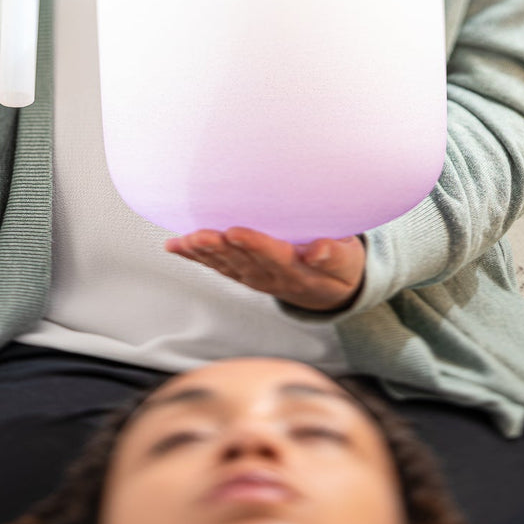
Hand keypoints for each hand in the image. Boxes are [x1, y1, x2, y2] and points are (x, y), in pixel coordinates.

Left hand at [165, 227, 365, 313]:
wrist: (329, 292)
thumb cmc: (340, 267)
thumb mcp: (347, 261)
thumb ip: (334, 254)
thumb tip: (318, 249)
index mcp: (298, 270)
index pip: (274, 257)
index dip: (254, 245)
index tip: (235, 232)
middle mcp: (272, 277)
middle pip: (243, 262)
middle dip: (219, 248)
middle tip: (199, 235)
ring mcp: (255, 278)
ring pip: (226, 265)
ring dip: (203, 254)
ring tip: (184, 241)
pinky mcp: (244, 275)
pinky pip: (217, 267)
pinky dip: (195, 257)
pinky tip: (176, 246)